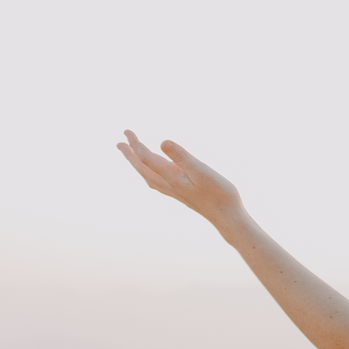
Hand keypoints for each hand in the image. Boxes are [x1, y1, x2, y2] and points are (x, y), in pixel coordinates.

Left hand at [117, 130, 243, 225]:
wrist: (228, 217)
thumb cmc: (219, 194)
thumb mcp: (201, 171)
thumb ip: (182, 156)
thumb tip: (162, 141)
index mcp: (171, 177)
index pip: (146, 158)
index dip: (135, 144)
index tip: (127, 131)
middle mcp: (168, 185)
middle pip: (143, 168)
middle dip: (130, 154)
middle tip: (120, 142)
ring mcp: (174, 191)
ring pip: (148, 176)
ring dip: (137, 164)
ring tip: (131, 156)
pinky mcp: (181, 194)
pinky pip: (157, 182)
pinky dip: (149, 174)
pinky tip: (154, 174)